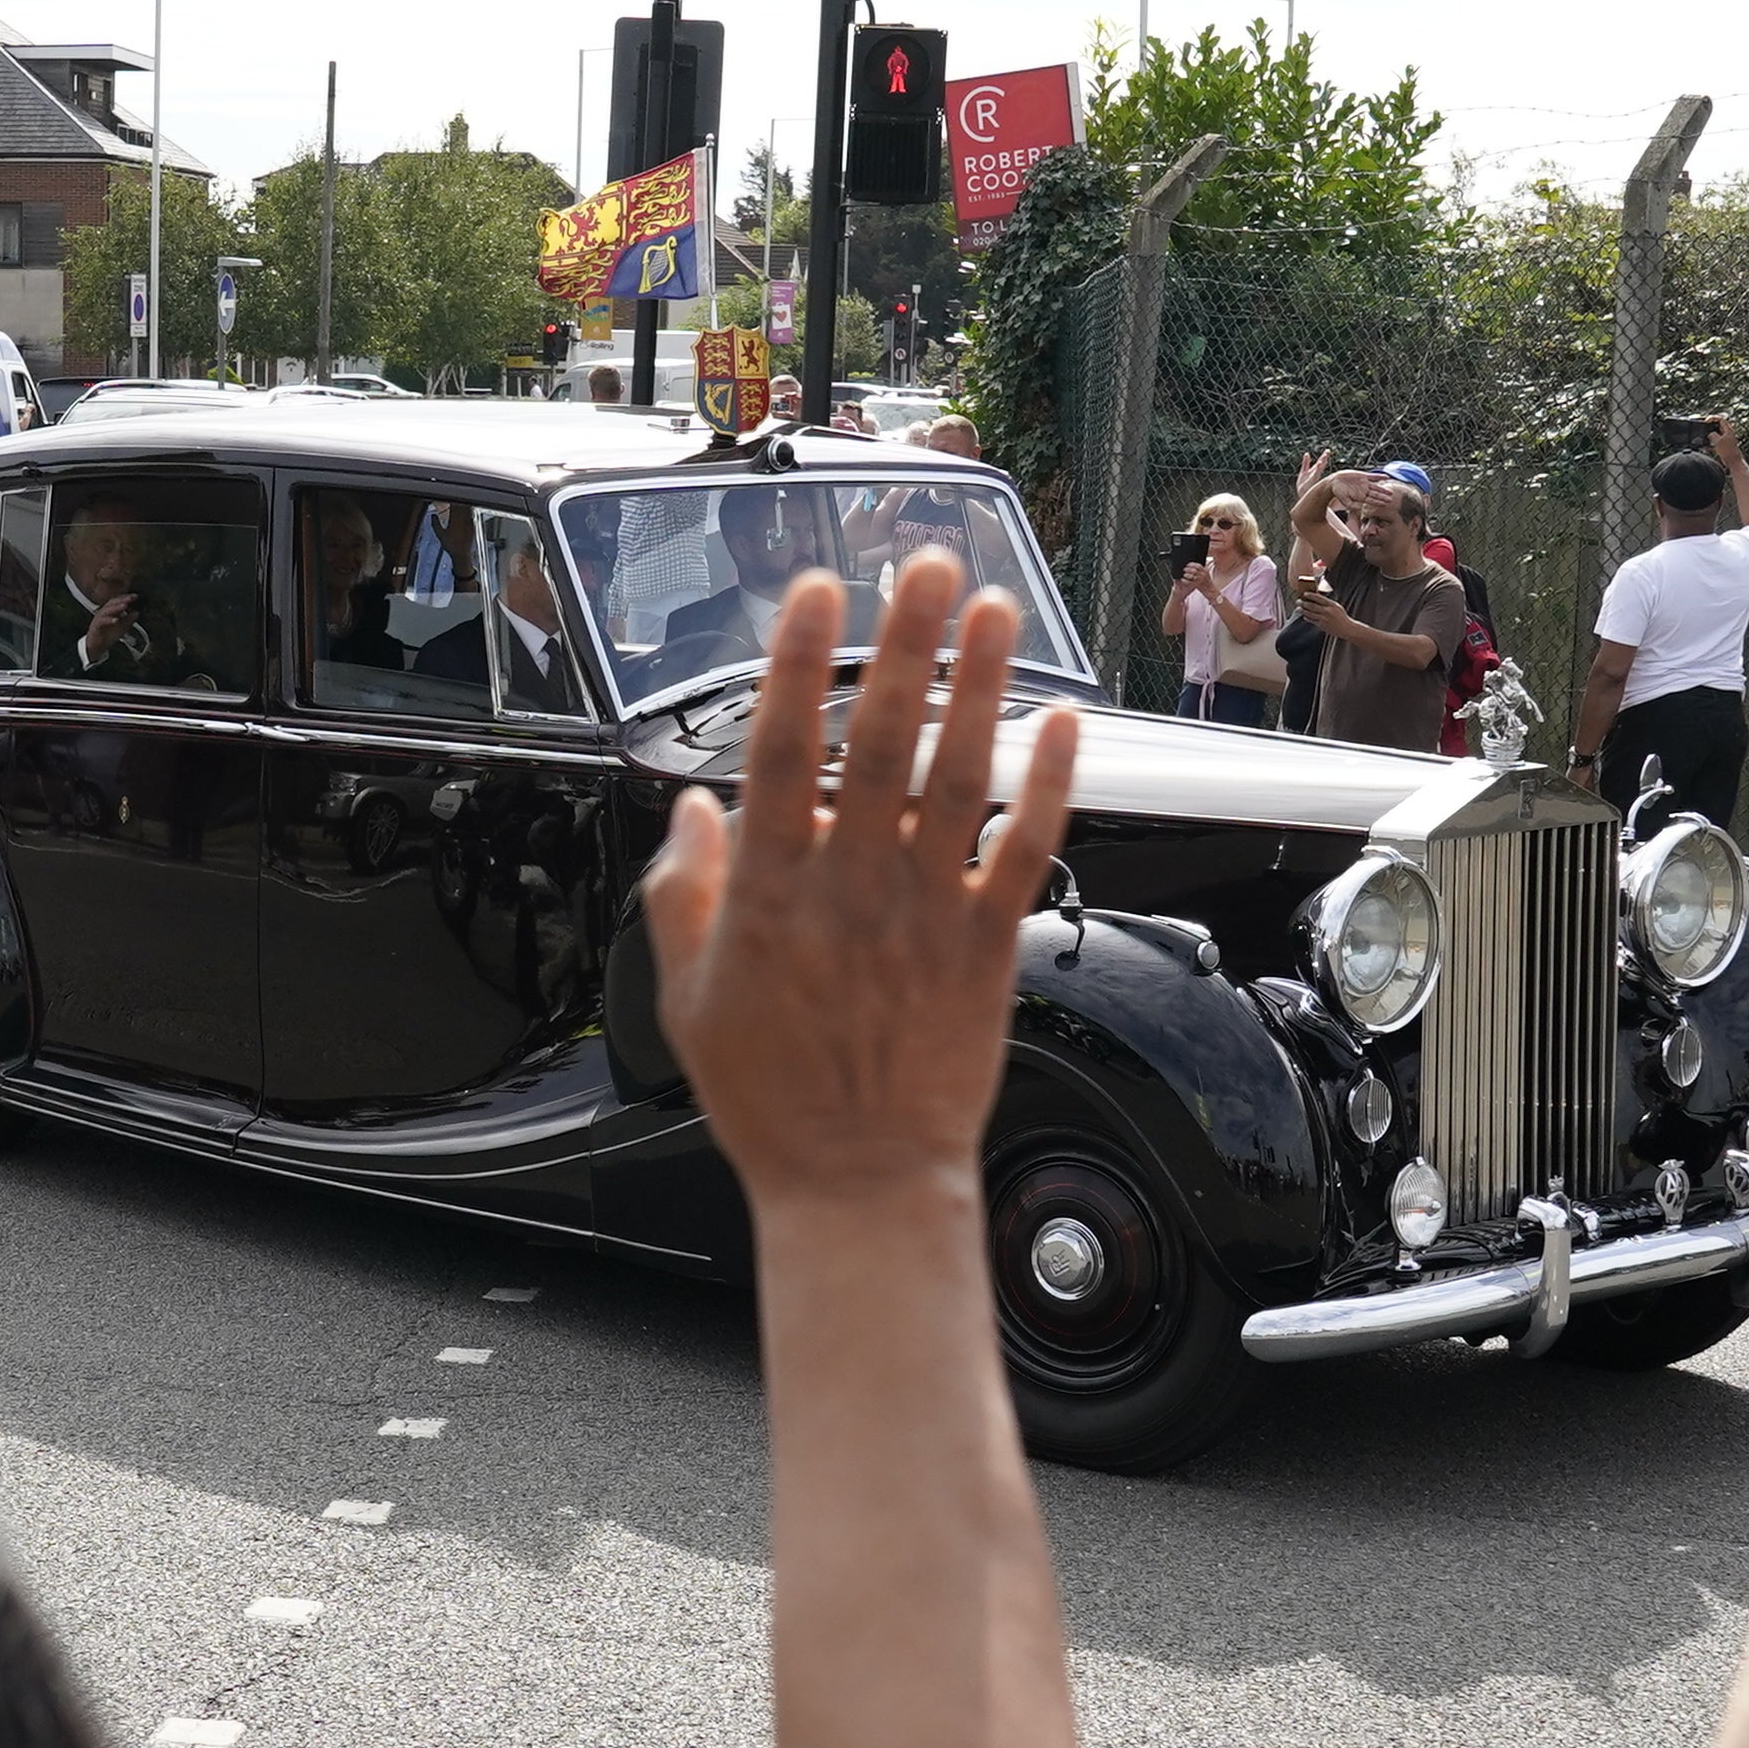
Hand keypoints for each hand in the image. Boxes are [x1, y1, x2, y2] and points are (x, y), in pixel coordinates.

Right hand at [644, 553, 1079, 1213]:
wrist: (859, 1181)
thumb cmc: (772, 1098)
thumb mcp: (689, 996)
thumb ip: (685, 894)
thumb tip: (691, 813)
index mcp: (771, 890)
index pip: (783, 749)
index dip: (798, 662)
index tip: (816, 592)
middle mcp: (852, 885)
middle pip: (881, 738)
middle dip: (906, 642)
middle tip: (926, 565)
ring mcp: (925, 911)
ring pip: (958, 776)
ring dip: (980, 685)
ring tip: (996, 610)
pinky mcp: (986, 945)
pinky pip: (1024, 849)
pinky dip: (1047, 785)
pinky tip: (1063, 725)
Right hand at [1705, 417, 1742, 458]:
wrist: (1733, 462)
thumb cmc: (1729, 451)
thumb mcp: (1718, 441)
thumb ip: (1712, 435)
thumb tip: (1709, 434)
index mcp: (1728, 429)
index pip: (1720, 419)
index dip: (1712, 418)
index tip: (1706, 421)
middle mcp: (1727, 433)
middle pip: (1717, 425)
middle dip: (1709, 426)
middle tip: (1703, 428)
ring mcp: (1725, 439)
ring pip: (1715, 433)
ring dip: (1709, 435)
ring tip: (1704, 438)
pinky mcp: (1722, 445)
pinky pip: (1714, 441)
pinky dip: (1710, 443)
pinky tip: (1706, 447)